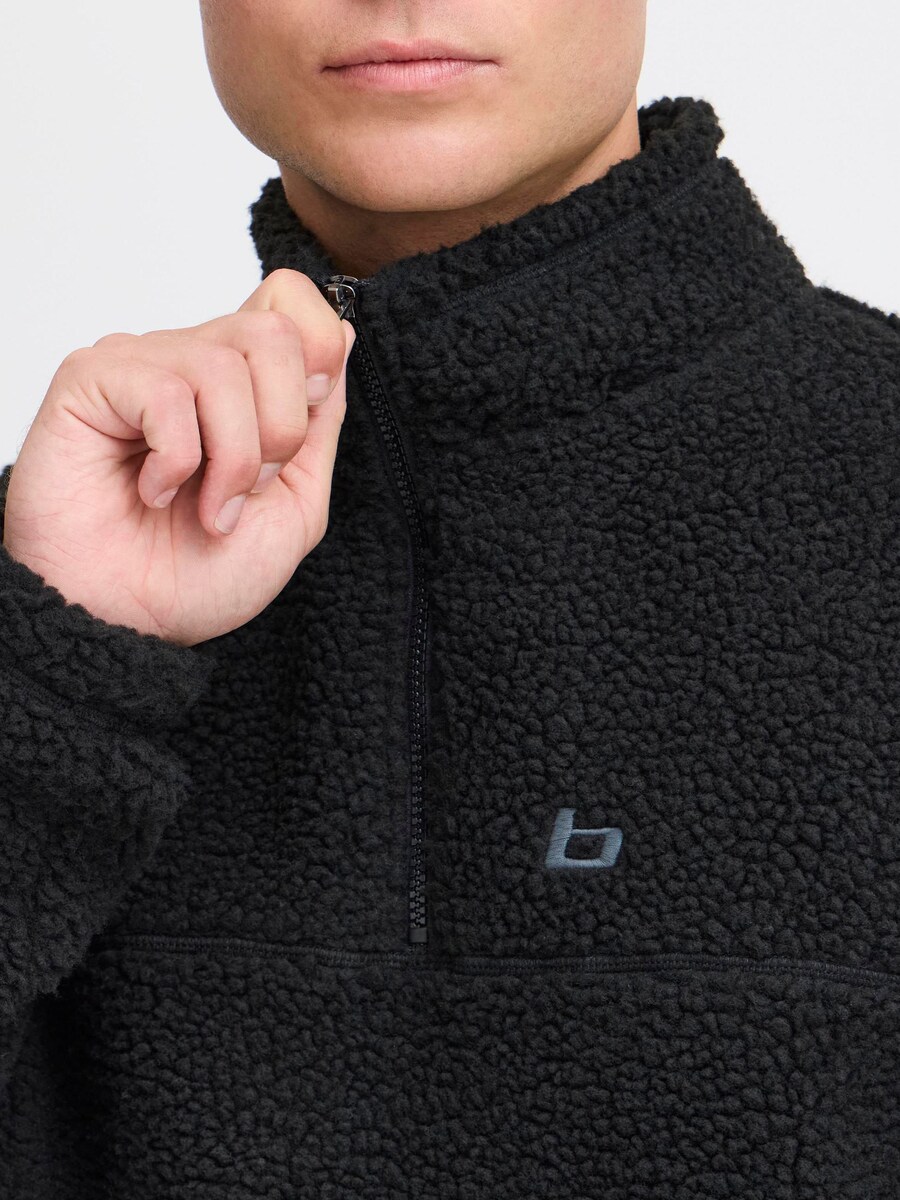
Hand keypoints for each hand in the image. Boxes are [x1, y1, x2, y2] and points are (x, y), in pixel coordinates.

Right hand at [2, 269, 355, 646]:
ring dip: (231, 459)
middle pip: (273, 331)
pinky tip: (152, 491)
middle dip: (280, 428)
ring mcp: (141, 365)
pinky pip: (167, 391)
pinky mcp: (92, 380)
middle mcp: (191, 362)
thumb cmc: (200, 575)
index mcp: (243, 385)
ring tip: (204, 506)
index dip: (316, 349)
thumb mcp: (296, 505)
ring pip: (224, 363)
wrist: (131, 627)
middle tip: (246, 488)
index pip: (289, 300)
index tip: (305, 419)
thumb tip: (340, 335)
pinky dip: (176, 461)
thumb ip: (320, 425)